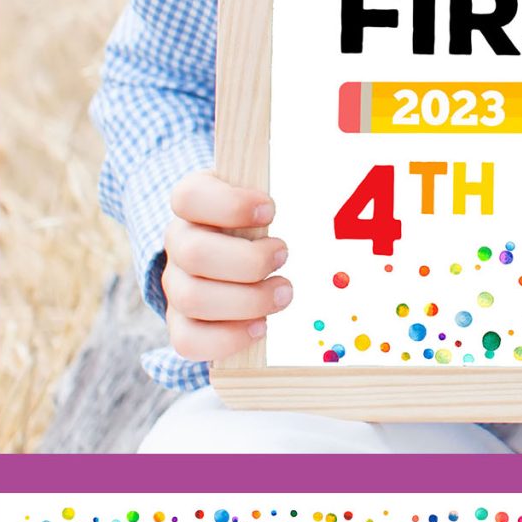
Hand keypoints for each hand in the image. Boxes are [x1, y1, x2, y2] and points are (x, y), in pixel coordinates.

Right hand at [161, 172, 290, 363]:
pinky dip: (227, 338)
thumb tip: (345, 180)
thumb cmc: (261, 223)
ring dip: (247, 300)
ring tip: (285, 292)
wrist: (237, 255)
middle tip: (285, 255)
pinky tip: (261, 326)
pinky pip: (187, 340)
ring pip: (192, 298)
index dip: (229, 206)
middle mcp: (179, 242)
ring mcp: (176, 284)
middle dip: (248, 261)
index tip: (272, 209)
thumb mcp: (267, 198)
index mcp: (194, 203)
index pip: (188, 197)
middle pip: (194, 254)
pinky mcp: (183, 322)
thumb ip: (286, 186)